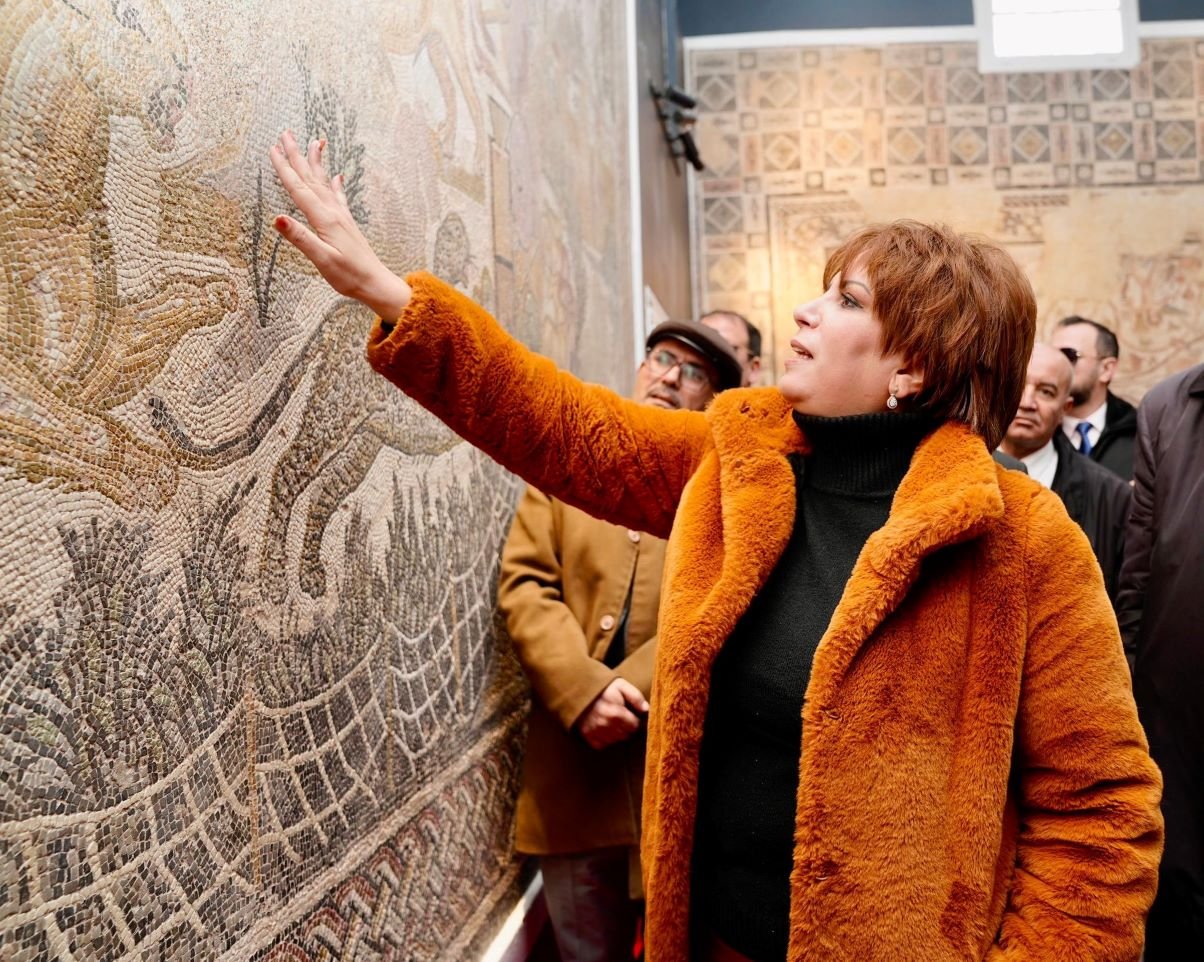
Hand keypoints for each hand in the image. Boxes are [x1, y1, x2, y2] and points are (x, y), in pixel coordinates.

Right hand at [268, 130, 411, 319]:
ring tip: (315, 143)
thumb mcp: (321, 259)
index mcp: (324, 219)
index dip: (284, 168)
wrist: (375, 283)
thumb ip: (300, 238)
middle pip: (310, 179)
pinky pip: (339, 198)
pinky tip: (337, 176)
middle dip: (297, 155)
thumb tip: (277, 218)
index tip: (273, 148)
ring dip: (316, 163)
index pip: (299, 189)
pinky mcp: (347, 224)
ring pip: (324, 183)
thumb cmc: (349, 275)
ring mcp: (341, 217)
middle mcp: (333, 213)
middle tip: (287, 134)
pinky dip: (335, 184)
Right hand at [575, 678, 648, 749]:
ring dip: (617, 733)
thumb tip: (647, 710)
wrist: (579, 689)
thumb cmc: (603, 688)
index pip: (634, 726)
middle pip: (626, 735)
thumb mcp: (621, 685)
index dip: (634, 720)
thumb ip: (636, 697)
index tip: (631, 715)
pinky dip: (605, 739)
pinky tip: (604, 729)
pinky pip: (603, 745)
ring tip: (612, 722)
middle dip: (627, 727)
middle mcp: (606, 725)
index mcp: (616, 713)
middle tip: (622, 718)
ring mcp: (596, 732)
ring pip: (615, 741)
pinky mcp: (588, 736)